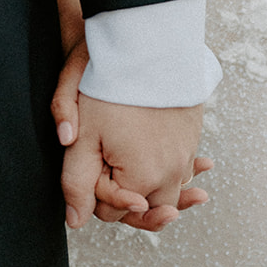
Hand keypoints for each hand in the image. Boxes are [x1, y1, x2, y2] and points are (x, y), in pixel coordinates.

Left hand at [60, 98, 206, 231]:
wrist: (149, 46)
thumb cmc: (113, 87)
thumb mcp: (85, 135)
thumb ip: (76, 182)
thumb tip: (74, 221)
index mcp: (143, 179)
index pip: (113, 212)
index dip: (96, 195)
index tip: (90, 170)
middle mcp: (171, 173)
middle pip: (147, 208)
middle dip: (128, 200)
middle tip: (116, 187)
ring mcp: (185, 155)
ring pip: (169, 189)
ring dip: (157, 188)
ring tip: (146, 180)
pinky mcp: (192, 137)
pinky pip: (183, 167)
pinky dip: (177, 169)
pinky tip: (175, 165)